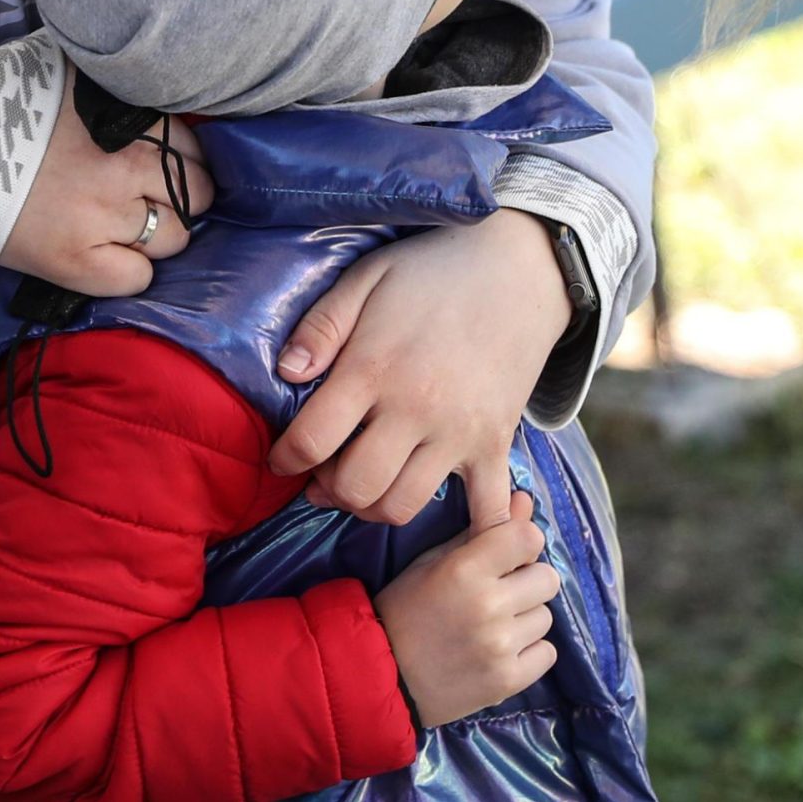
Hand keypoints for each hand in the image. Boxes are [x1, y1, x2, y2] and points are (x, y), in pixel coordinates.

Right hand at [0, 63, 214, 296]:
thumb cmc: (2, 98)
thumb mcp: (70, 71)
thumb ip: (115, 81)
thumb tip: (144, 75)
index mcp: (131, 121)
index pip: (193, 148)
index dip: (184, 159)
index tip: (164, 165)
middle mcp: (127, 169)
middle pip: (196, 195)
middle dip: (180, 197)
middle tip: (149, 198)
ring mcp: (103, 219)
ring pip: (173, 239)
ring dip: (157, 234)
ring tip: (125, 227)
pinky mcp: (76, 262)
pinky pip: (136, 279)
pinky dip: (129, 270)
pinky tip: (105, 254)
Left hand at [269, 209, 570, 530]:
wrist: (520, 269)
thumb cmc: (433, 270)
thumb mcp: (366, 278)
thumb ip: (321, 327)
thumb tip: (286, 374)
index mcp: (373, 369)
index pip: (312, 441)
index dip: (286, 458)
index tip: (282, 459)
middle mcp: (415, 410)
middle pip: (356, 487)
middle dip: (330, 489)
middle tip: (325, 474)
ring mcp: (459, 433)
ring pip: (403, 506)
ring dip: (376, 507)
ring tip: (369, 483)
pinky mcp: (496, 444)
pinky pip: (486, 511)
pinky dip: (470, 532)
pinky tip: (452, 528)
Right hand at [374, 490, 559, 726]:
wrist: (382, 675)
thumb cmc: (405, 610)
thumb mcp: (433, 562)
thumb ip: (482, 531)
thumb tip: (525, 499)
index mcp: (466, 569)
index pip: (529, 538)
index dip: (523, 542)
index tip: (508, 555)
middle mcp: (488, 605)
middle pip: (547, 578)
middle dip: (527, 582)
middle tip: (501, 594)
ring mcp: (500, 646)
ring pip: (546, 617)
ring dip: (525, 619)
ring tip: (494, 626)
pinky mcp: (508, 680)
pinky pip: (547, 653)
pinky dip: (529, 652)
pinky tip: (500, 652)